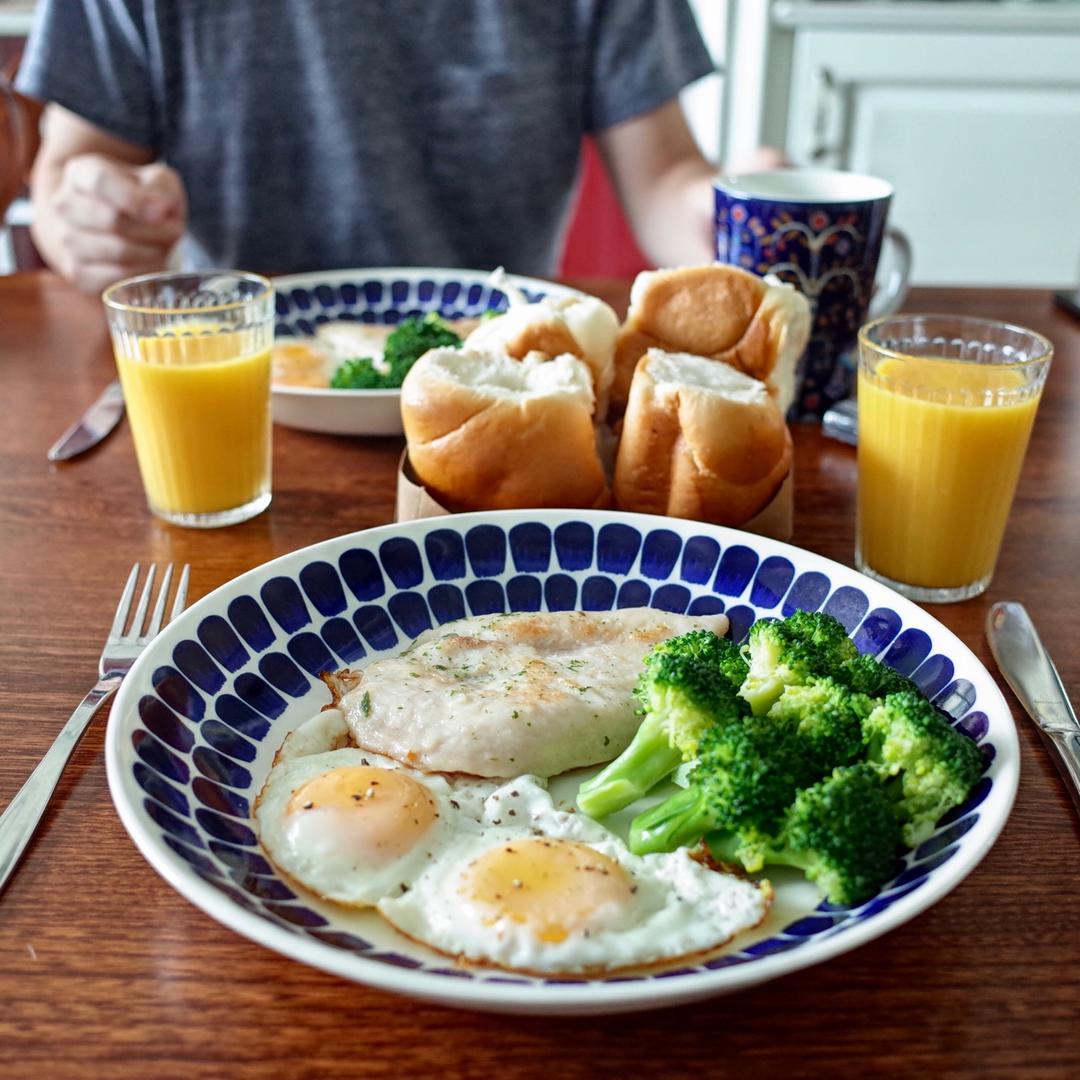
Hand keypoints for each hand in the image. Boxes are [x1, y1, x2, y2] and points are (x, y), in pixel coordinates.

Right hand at [43, 155, 186, 293]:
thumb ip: (160, 188)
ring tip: (163, 246)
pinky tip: (151, 263)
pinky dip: (142, 273)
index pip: (101, 182)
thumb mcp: (156, 182)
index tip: (162, 211)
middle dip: (153, 230)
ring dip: (151, 252)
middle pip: (112, 221)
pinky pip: (115, 277)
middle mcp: (64, 205)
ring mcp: (65, 240)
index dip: (134, 199)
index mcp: (81, 174)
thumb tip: (159, 210)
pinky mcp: (76, 272)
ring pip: (116, 251)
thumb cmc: (140, 200)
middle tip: (174, 231)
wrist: (114, 226)